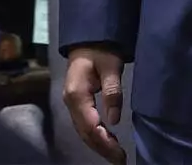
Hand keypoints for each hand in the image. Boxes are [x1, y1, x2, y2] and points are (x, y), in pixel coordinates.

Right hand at [62, 46, 126, 164]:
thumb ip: (113, 90)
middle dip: (102, 148)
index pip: (90, 126)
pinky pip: (85, 125)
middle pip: (85, 133)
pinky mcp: (77, 103)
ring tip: (115, 155)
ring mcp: (72, 104)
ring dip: (99, 144)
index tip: (119, 153)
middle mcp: (71, 103)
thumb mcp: (111, 66)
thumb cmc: (101, 50)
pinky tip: (107, 140)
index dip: (104, 142)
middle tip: (120, 160)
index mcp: (77, 95)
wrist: (88, 39)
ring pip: (84, 131)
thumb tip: (114, 119)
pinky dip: (95, 135)